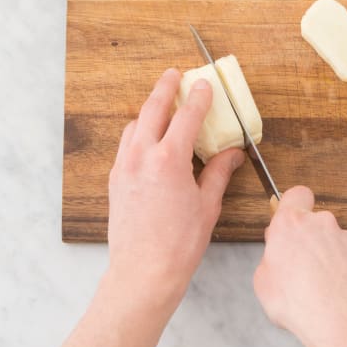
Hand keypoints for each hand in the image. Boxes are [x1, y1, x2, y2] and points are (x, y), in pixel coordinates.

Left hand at [54, 68, 244, 346]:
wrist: (143, 272)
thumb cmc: (179, 244)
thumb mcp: (207, 204)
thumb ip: (218, 172)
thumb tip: (232, 154)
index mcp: (169, 160)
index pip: (186, 116)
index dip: (198, 98)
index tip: (205, 85)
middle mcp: (142, 157)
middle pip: (152, 109)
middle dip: (165, 88)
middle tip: (174, 74)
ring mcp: (124, 167)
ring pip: (134, 125)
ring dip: (149, 110)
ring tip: (162, 104)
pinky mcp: (115, 179)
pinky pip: (125, 144)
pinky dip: (137, 132)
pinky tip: (148, 137)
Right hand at [253, 187, 346, 346]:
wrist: (341, 320)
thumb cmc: (299, 302)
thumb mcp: (263, 281)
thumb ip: (270, 258)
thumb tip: (276, 257)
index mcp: (291, 223)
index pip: (295, 194)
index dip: (291, 204)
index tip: (287, 220)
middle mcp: (321, 223)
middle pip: (312, 221)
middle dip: (305, 238)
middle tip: (297, 264)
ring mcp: (344, 238)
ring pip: (330, 239)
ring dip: (324, 255)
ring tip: (317, 284)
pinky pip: (346, 256)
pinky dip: (340, 268)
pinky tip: (333, 289)